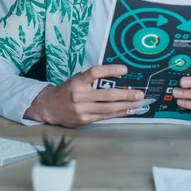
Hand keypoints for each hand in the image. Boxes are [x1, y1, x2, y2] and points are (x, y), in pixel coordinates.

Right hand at [25, 65, 144, 126]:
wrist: (49, 108)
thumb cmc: (67, 91)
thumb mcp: (77, 80)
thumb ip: (93, 79)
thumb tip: (118, 76)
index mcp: (77, 82)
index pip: (94, 72)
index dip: (109, 70)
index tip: (124, 69)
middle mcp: (79, 96)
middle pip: (106, 95)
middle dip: (126, 95)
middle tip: (140, 94)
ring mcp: (81, 110)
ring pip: (108, 108)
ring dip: (126, 106)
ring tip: (138, 103)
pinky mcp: (84, 120)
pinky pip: (105, 116)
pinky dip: (118, 113)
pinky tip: (127, 110)